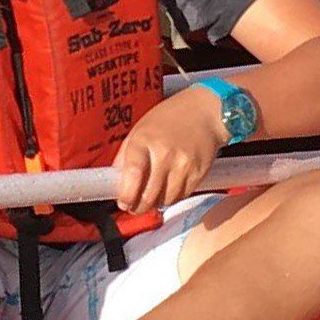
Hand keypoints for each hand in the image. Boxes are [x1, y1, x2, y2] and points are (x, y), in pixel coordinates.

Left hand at [111, 91, 227, 213]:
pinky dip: (172, 197)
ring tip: (152, 196)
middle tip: (134, 207)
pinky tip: (169, 188)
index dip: (126, 195)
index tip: (123, 202)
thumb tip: (114, 180)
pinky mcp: (199, 173)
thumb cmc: (169, 118)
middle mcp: (164, 153)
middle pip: (149, 195)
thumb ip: (126, 154)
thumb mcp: (140, 129)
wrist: (205, 112)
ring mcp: (183, 164)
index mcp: (144, 140)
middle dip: (138, 207)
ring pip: (165, 200)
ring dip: (156, 204)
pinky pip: (181, 196)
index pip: (133, 174)